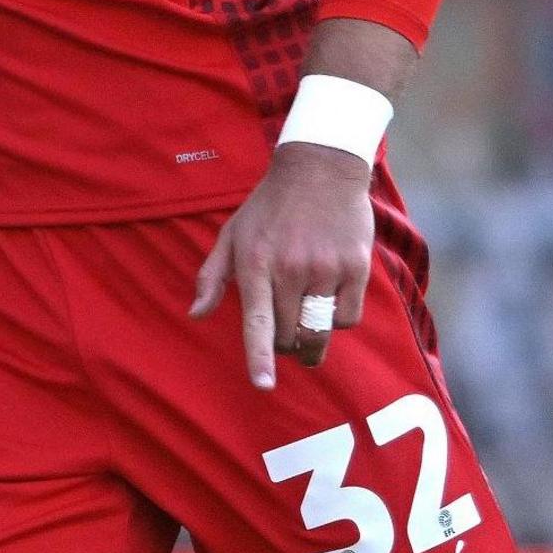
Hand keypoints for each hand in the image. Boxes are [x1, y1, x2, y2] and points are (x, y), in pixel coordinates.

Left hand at [187, 143, 374, 388]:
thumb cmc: (269, 206)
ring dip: (312, 345)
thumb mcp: (232, 233)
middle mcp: (291, 269)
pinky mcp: (356, 267)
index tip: (263, 385)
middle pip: (290, 336)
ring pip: (320, 331)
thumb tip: (195, 315)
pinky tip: (330, 303)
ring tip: (308, 337)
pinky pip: (348, 317)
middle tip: (284, 335)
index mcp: (256, 264)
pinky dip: (338, 321)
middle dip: (285, 347)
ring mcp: (326, 268)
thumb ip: (212, 277)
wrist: (320, 166)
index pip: (258, 322)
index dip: (260, 357)